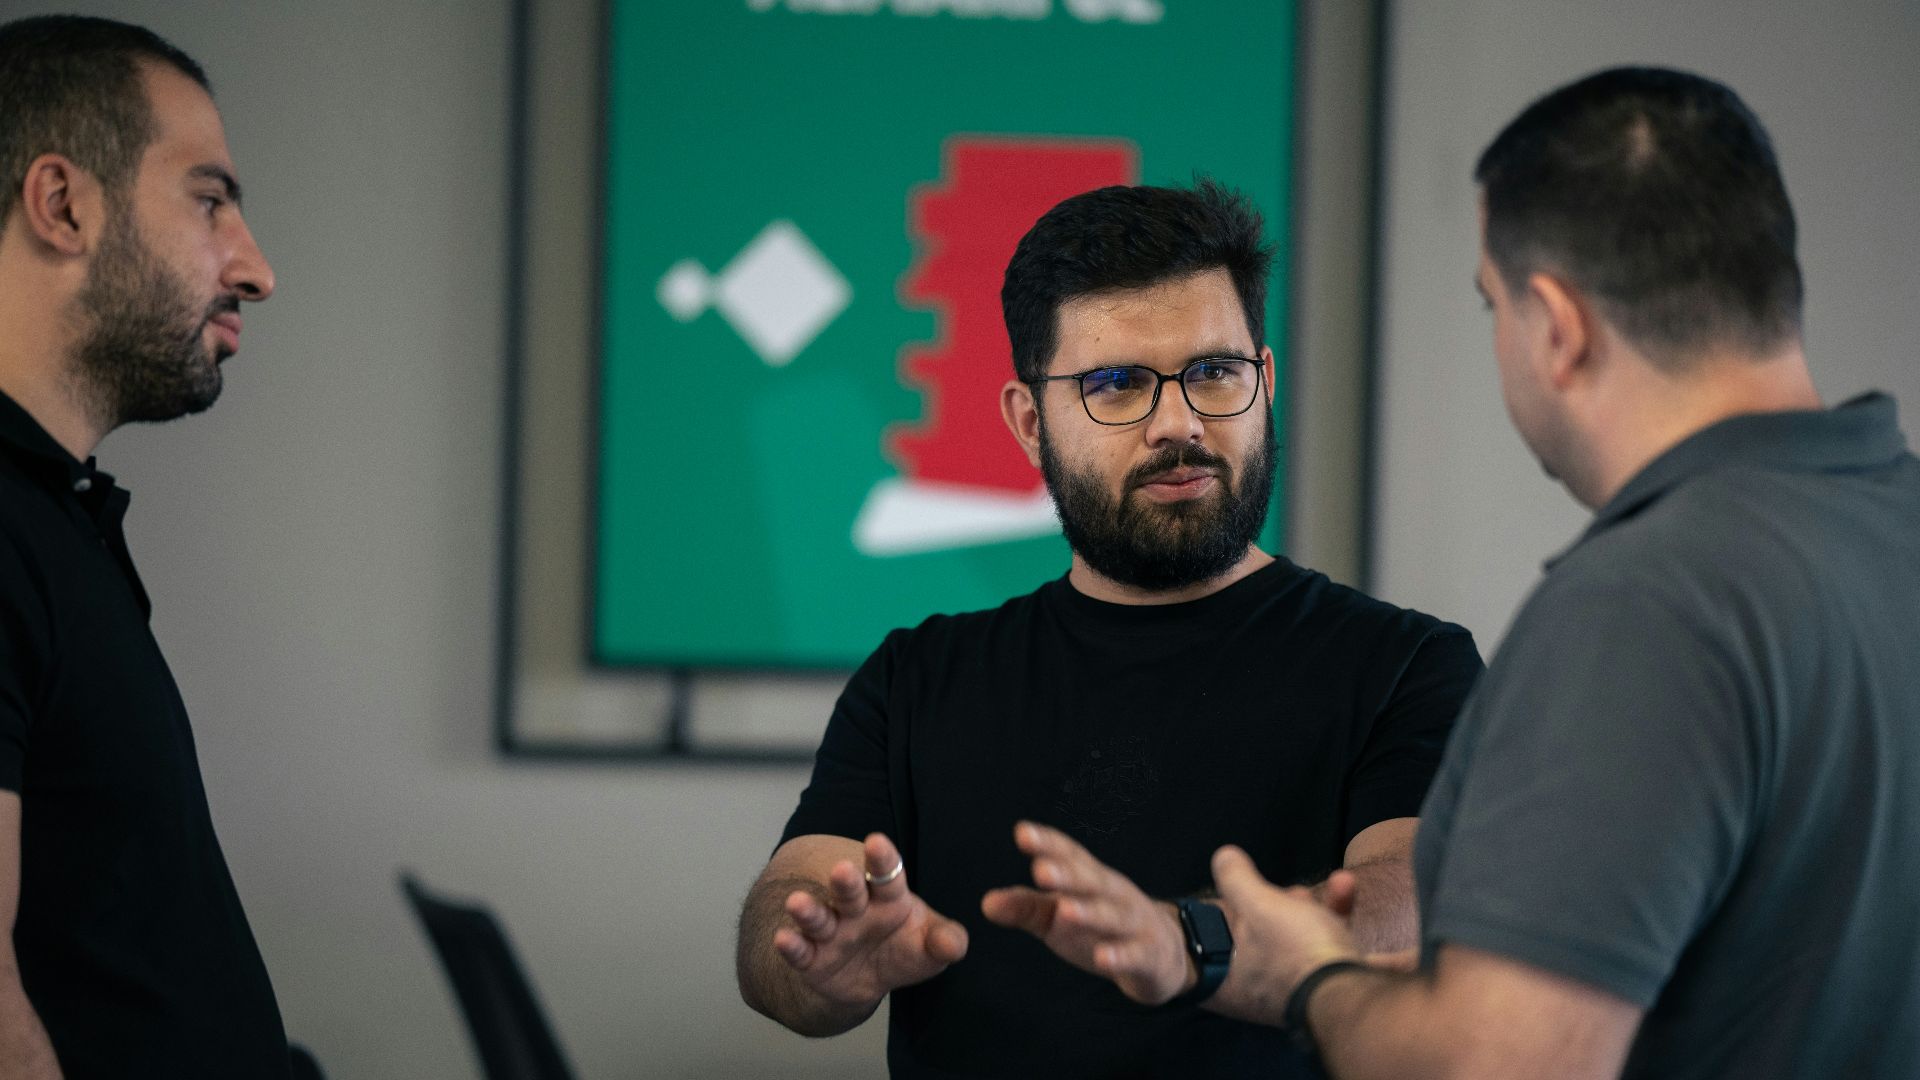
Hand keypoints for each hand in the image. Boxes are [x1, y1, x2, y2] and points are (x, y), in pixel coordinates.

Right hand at [772, 833, 967, 1008]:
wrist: (868, 979)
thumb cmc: (902, 948)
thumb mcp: (929, 946)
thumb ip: (944, 942)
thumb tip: (954, 945)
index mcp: (887, 897)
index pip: (886, 875)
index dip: (882, 859)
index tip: (877, 842)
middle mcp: (855, 909)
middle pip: (849, 891)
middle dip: (845, 881)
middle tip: (842, 869)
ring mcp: (830, 932)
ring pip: (818, 917)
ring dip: (808, 910)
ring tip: (796, 902)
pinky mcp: (811, 959)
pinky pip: (800, 952)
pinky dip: (790, 947)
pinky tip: (782, 939)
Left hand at [980, 821, 1194, 1004]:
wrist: (1161, 955)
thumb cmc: (1100, 927)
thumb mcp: (1059, 917)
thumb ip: (1026, 908)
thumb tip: (986, 903)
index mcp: (1090, 879)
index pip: (1069, 856)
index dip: (1048, 844)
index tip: (1022, 833)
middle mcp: (1113, 894)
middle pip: (1090, 881)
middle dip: (1067, 875)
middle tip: (1040, 870)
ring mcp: (1134, 924)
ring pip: (1112, 915)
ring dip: (1090, 912)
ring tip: (1066, 910)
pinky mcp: (1148, 956)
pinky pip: (1134, 955)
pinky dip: (1120, 956)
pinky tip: (1103, 958)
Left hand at [1207, 844, 1360, 1025]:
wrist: (1353, 996)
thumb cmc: (1296, 951)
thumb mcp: (1259, 904)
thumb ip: (1237, 879)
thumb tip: (1223, 856)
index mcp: (1237, 977)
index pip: (1222, 945)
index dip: (1231, 915)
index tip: (1248, 894)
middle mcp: (1268, 993)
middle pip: (1271, 941)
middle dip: (1291, 905)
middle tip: (1301, 892)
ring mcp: (1306, 994)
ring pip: (1312, 945)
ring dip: (1330, 909)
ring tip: (1345, 883)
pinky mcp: (1340, 993)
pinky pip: (1349, 960)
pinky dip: (1358, 934)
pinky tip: (1378, 916)